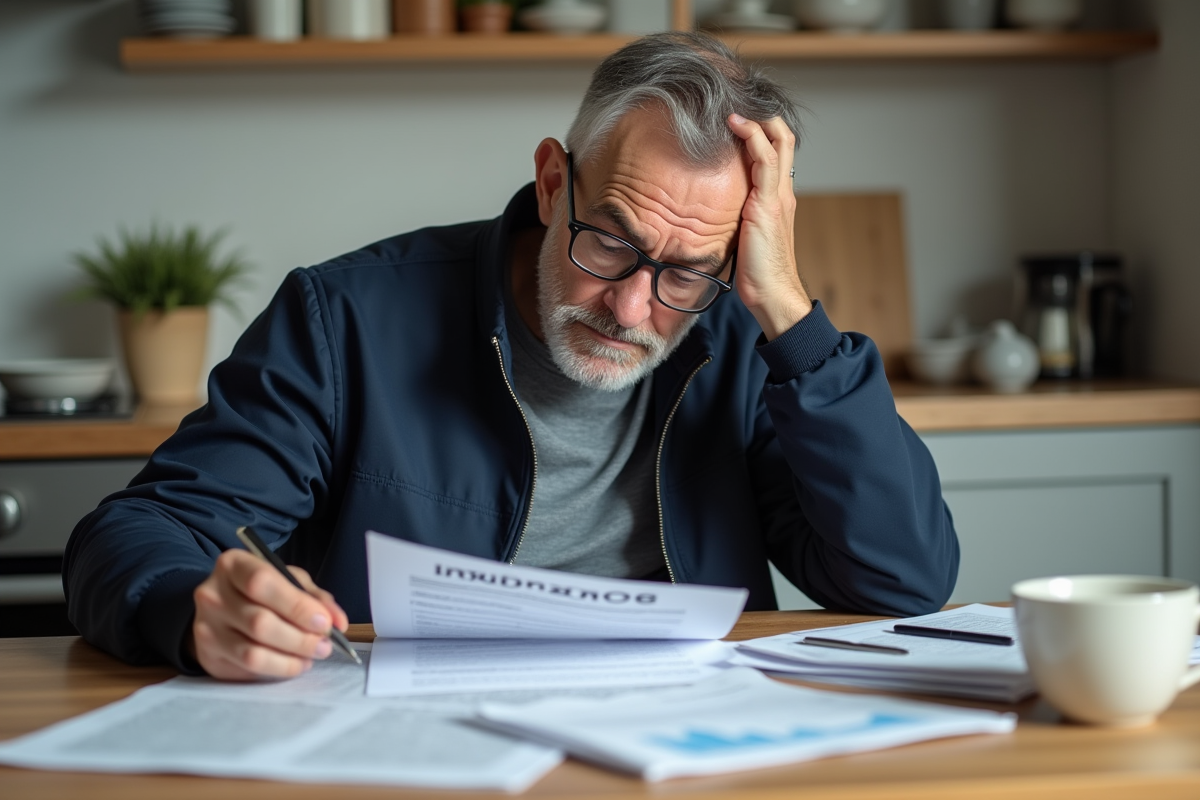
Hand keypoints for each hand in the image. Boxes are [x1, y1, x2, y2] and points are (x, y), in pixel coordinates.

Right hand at [190, 549, 348, 679]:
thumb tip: (338, 623)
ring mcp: (205, 628)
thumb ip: (314, 597)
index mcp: (233, 565)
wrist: (221, 608)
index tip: (324, 622)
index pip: (262, 583)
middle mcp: (212, 595)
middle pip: (260, 623)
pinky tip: (293, 662)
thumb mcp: (287, 580)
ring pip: (253, 653)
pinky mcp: (209, 656)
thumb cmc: (260, 591)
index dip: (297, 606)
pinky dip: (279, 670)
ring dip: (291, 659)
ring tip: (311, 655)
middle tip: (325, 644)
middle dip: (301, 638)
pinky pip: (248, 670)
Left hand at [725, 114, 811, 340]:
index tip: (737, 117)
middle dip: (763, 115)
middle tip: (736, 102)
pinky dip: (753, 137)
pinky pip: (765, 160)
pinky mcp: (769, 203)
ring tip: (732, 107)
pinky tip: (735, 125)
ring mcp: (778, 195)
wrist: (772, 294)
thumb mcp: (743, 236)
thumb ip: (735, 218)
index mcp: (777, 198)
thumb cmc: (756, 272)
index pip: (777, 152)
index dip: (762, 130)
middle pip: (784, 138)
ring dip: (755, 119)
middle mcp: (782, 191)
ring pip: (777, 142)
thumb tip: (707, 209)